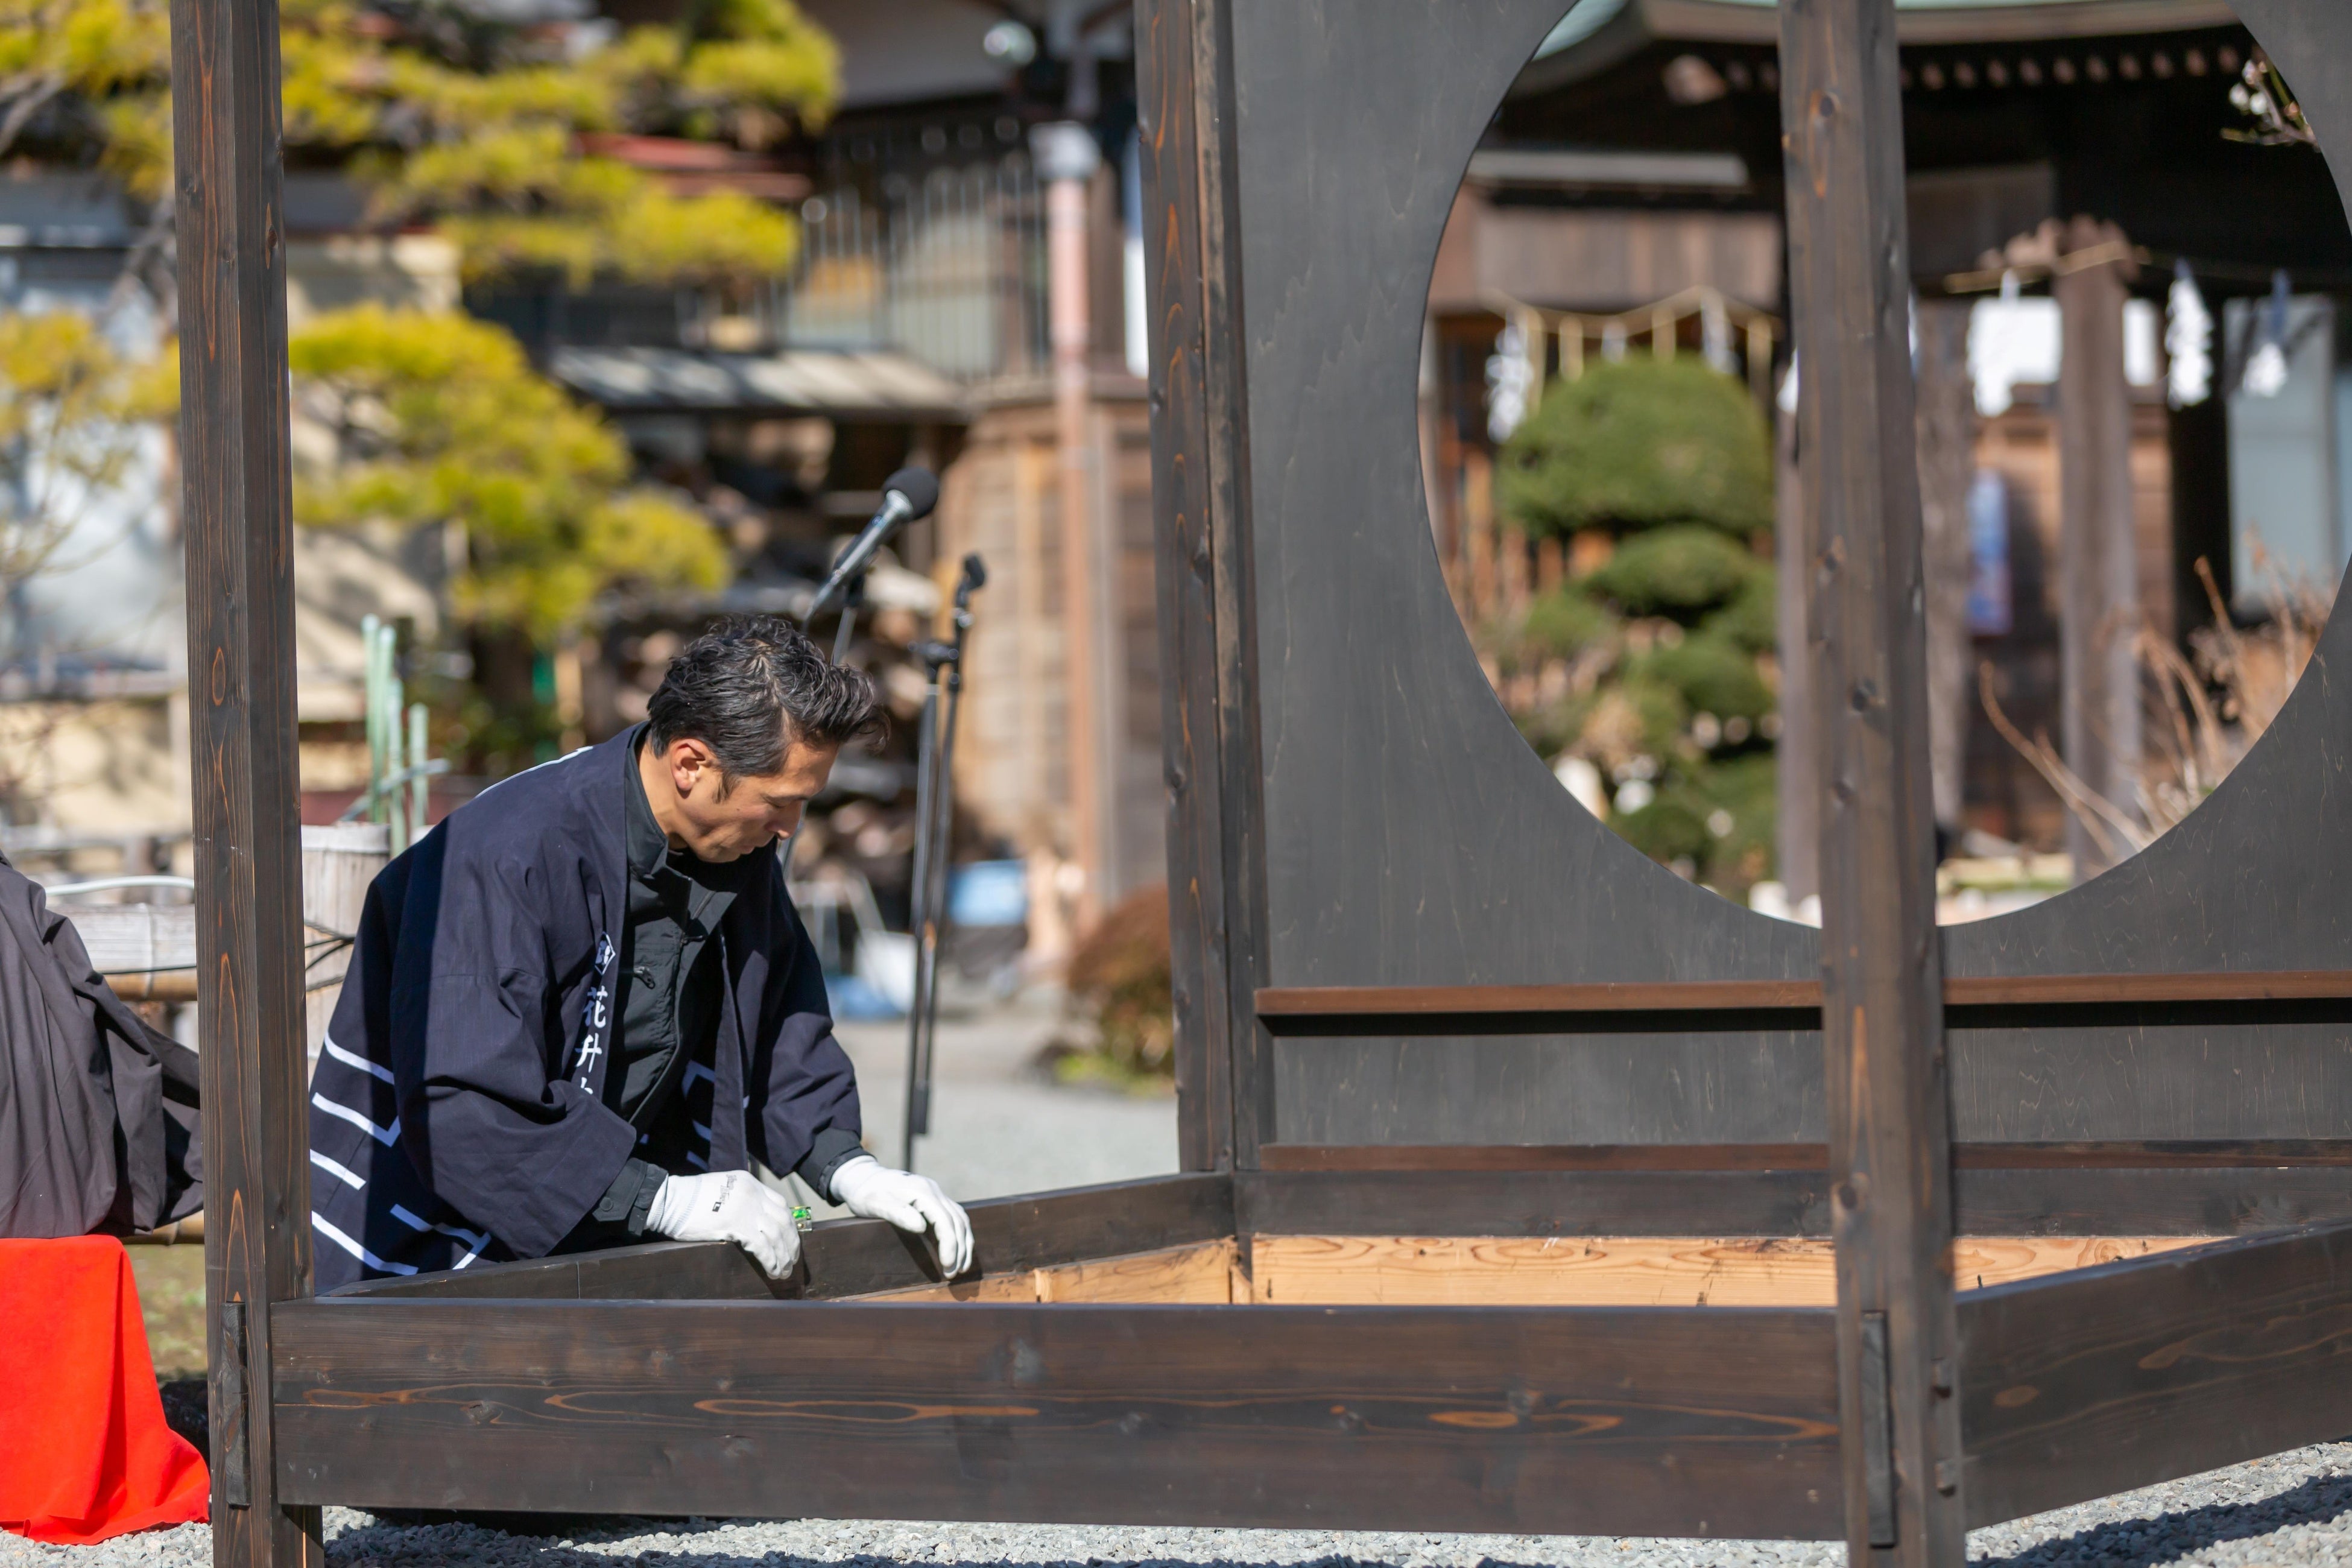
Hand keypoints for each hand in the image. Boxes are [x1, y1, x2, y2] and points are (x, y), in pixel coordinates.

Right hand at [646, 1170, 801, 1278]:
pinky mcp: (738, 1226)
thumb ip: (739, 1198)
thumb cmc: (690, 1198)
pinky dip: (771, 1261)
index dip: (789, 1224)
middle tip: (792, 1260)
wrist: (673, 1199)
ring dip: (783, 1257)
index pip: (781, 1204)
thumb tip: (750, 1217)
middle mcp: (753, 1194)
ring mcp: (747, 1209)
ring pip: (777, 1236)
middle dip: (791, 1243)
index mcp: (750, 1184)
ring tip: (784, 1272)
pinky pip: (763, 1247)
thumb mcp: (722, 1188)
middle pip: (784, 1221)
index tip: (790, 1239)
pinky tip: (773, 1271)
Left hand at [831, 1156, 972, 1275]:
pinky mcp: (934, 1199)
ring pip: (960, 1219)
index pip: (945, 1220)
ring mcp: (936, 1194)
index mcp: (922, 1191)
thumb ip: (897, 1213)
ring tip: (961, 1267)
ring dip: (964, 1243)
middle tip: (953, 1274)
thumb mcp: (875, 1203)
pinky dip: (959, 1234)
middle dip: (959, 1249)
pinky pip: (954, 1217)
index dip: (950, 1244)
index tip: (948, 1265)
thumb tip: (921, 1227)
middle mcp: (934, 1191)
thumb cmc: (866, 1193)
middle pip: (957, 1221)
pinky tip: (958, 1249)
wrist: (863, 1177)